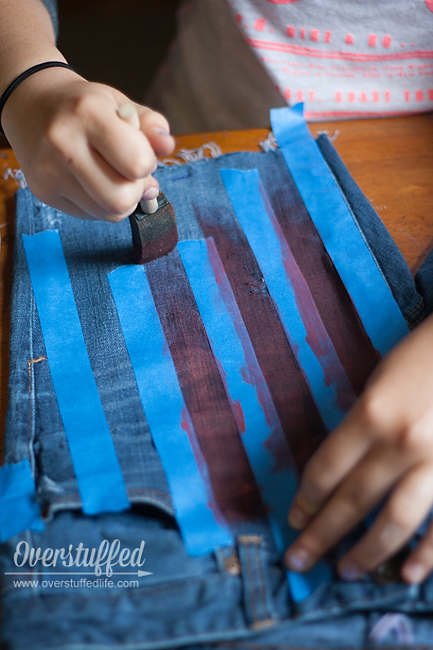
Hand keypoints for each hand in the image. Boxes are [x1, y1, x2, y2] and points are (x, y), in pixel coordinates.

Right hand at [2, 67, 174, 220]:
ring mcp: (50, 171)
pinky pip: (90, 215)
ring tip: (112, 177)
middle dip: (135, 191)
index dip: (147, 164)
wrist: (32, 106)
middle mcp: (64, 143)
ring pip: (107, 214)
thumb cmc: (84, 107)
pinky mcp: (44, 192)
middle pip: (122, 200)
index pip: (138, 164)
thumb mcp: (121, 104)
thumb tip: (167, 146)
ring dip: (120, 201)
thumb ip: (150, 124)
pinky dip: (100, 204)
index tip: (139, 153)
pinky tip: (93, 182)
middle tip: (129, 174)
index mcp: (89, 112)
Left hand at [285, 311, 432, 584]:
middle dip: (321, 536)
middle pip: (351, 501)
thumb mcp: (380, 380)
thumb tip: (339, 468)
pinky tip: (406, 574)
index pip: (325, 470)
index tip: (293, 520)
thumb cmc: (423, 357)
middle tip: (299, 561)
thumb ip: (360, 425)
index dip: (305, 500)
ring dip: (367, 553)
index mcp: (371, 414)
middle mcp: (400, 443)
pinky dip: (426, 555)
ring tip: (345, 572)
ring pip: (395, 523)